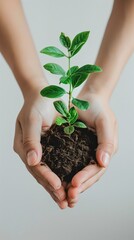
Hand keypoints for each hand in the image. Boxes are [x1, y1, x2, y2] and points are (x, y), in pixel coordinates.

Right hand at [13, 89, 67, 208]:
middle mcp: (31, 152)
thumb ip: (31, 140)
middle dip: (52, 189)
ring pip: (48, 173)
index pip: (35, 167)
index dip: (46, 177)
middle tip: (64, 202)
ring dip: (57, 188)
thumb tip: (33, 161)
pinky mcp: (51, 148)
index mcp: (23, 147)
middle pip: (41, 174)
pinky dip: (63, 176)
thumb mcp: (32, 119)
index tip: (58, 186)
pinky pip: (56, 165)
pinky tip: (69, 185)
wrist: (44, 95)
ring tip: (67, 200)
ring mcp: (40, 152)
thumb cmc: (36, 104)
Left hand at [67, 90, 117, 206]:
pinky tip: (56, 180)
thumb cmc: (99, 108)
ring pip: (80, 173)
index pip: (97, 169)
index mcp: (107, 151)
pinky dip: (65, 174)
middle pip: (89, 176)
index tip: (74, 185)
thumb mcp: (105, 122)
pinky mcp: (76, 149)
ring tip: (61, 195)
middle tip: (67, 198)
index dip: (86, 178)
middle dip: (79, 188)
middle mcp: (97, 155)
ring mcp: (87, 153)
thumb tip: (103, 162)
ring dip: (72, 185)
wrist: (89, 98)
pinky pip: (71, 164)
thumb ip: (106, 142)